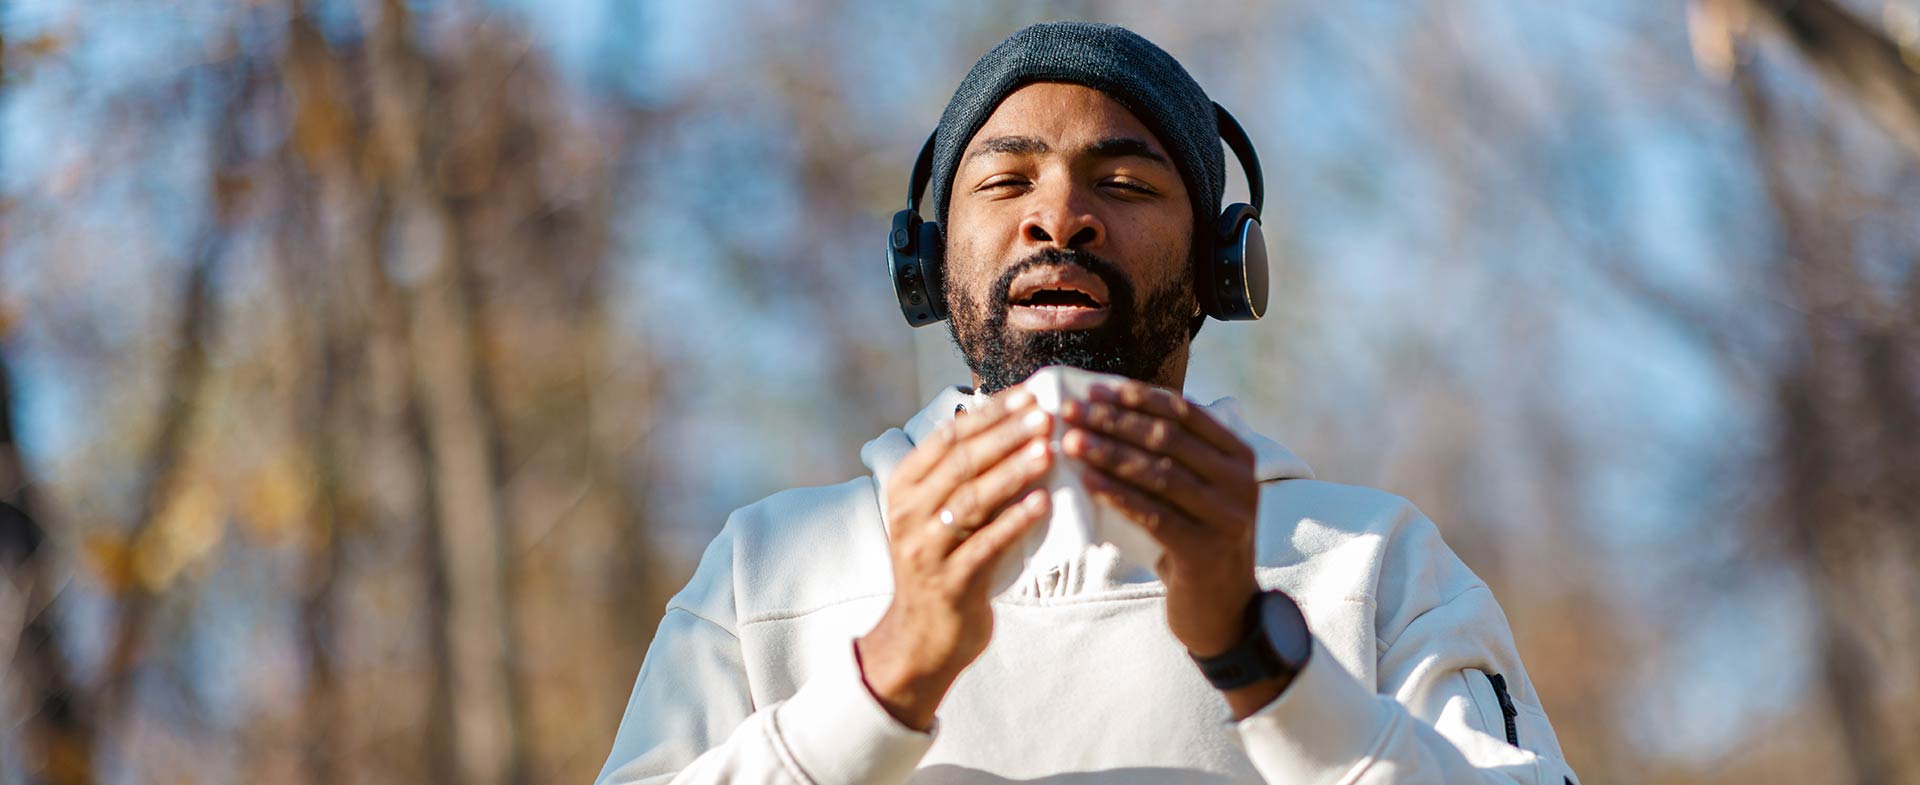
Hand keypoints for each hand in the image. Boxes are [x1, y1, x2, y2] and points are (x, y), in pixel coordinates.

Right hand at [856, 387, 1054, 730]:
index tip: (1028, 395)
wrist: (923, 637)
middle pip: (961, 463)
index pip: (947, 438)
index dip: (989, 414)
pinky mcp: (948, 582)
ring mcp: (924, 549)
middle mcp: (908, 513)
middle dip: (1006, 435)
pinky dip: (1013, 521)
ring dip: (1013, 471)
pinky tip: (1042, 502)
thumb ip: (964, 475)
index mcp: (905, 487)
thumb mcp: (941, 514)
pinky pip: (985, 545)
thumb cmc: (944, 563)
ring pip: (971, 499)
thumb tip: (1014, 423)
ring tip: (1049, 450)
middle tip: (1046, 415)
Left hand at [1060, 381, 1290, 715]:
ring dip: (1109, 453)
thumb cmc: (1195, 538)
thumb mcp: (1196, 491)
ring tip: (1070, 441)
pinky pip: (1152, 514)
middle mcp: (1240, 482)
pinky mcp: (1205, 551)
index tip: (1094, 389)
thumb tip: (1107, 409)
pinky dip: (1117, 494)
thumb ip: (1172, 454)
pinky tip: (1087, 481)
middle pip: (1168, 439)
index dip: (1138, 397)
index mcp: (1239, 456)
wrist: (1221, 610)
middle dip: (1114, 421)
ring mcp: (1227, 517)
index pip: (1185, 412)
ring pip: (1158, 473)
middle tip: (1071, 411)